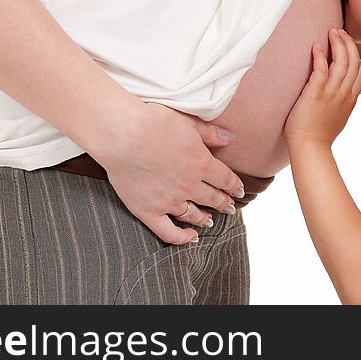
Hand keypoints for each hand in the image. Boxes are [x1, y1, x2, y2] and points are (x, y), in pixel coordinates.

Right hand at [87, 102, 245, 245]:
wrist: (122, 134)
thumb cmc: (152, 122)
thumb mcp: (188, 122)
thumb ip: (211, 133)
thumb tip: (231, 137)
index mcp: (201, 163)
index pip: (225, 179)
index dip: (234, 186)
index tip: (239, 191)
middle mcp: (189, 185)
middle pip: (212, 198)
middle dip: (224, 203)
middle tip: (229, 207)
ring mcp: (169, 200)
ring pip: (193, 214)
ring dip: (204, 218)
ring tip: (210, 221)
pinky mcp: (148, 210)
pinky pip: (168, 232)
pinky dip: (182, 238)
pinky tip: (190, 237)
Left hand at [284, 28, 360, 149]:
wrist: (310, 147)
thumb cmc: (319, 134)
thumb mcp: (338, 115)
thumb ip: (341, 101)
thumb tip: (338, 91)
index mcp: (350, 99)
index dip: (356, 55)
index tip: (347, 44)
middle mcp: (344, 94)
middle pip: (354, 62)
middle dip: (348, 43)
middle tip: (339, 31)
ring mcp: (331, 94)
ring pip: (342, 63)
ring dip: (338, 44)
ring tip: (332, 32)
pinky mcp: (316, 94)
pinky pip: (321, 70)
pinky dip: (320, 56)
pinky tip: (316, 47)